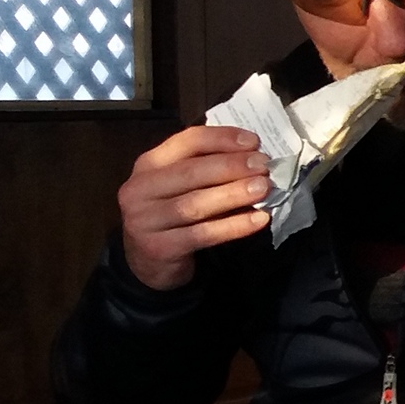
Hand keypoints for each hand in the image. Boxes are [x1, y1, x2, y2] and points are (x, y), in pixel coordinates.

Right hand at [119, 126, 271, 289]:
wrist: (147, 264)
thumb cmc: (172, 216)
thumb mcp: (179, 186)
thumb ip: (207, 168)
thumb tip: (253, 157)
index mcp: (148, 165)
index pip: (187, 142)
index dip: (222, 139)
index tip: (254, 142)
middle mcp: (140, 189)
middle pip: (191, 171)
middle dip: (232, 166)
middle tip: (264, 166)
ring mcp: (145, 220)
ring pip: (196, 203)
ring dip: (235, 194)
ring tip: (264, 188)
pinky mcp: (159, 248)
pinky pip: (204, 234)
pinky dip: (234, 226)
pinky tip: (259, 219)